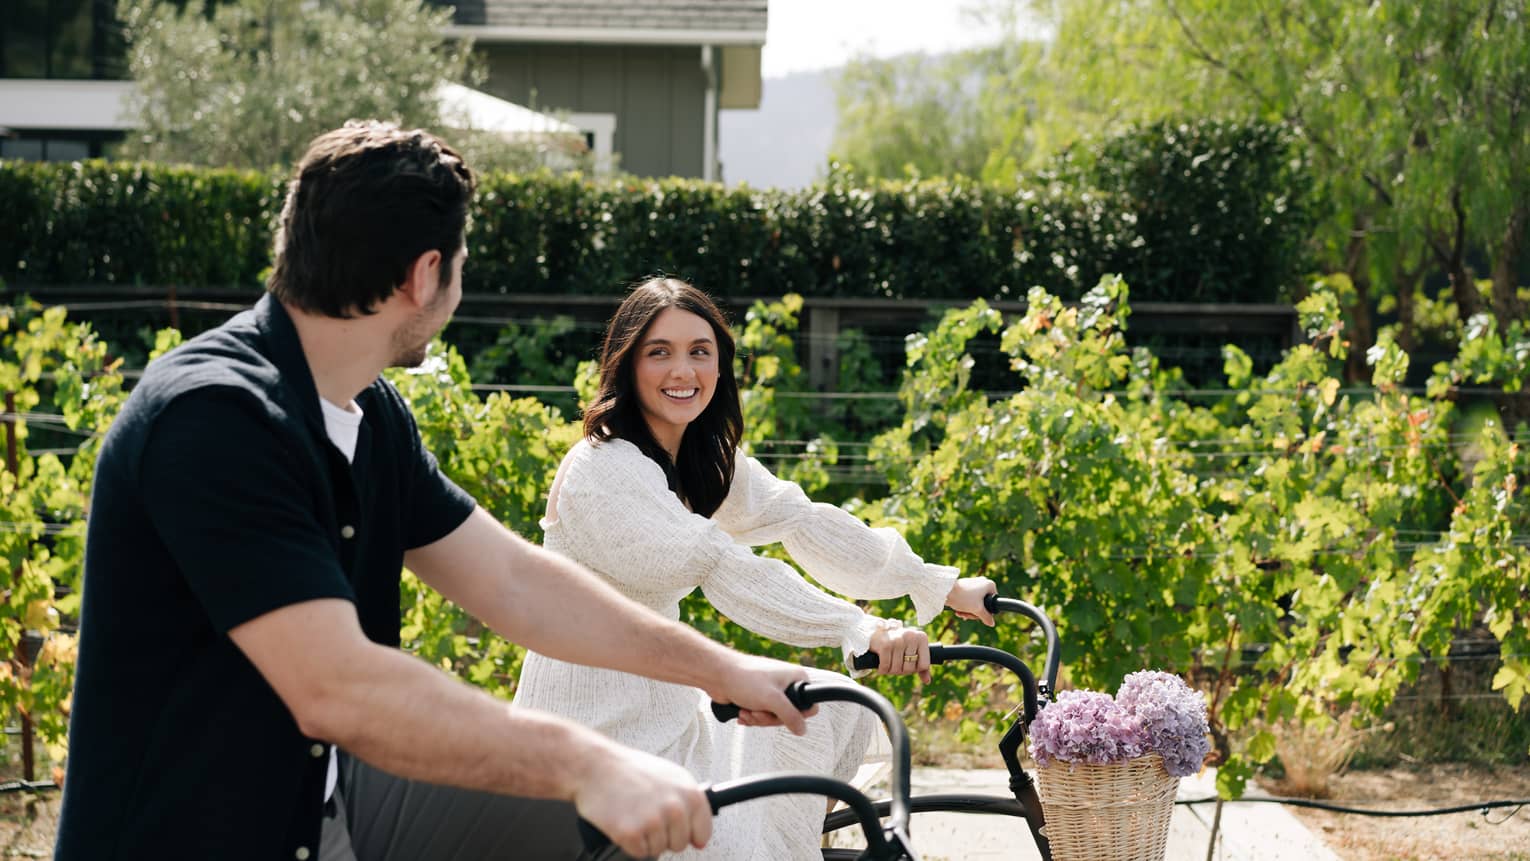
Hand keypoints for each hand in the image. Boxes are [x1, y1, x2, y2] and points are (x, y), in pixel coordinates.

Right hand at [574, 742, 711, 856]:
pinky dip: (630, 843)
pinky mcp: (631, 833)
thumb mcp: (670, 776)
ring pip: (659, 850)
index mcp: (689, 792)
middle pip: (680, 844)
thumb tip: (700, 836)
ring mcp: (653, 820)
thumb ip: (687, 803)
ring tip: (634, 814)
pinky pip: (639, 853)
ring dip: (645, 838)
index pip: (703, 830)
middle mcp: (674, 807)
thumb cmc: (629, 769)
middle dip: (664, 835)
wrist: (595, 765)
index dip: (690, 834)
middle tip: (647, 816)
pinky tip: (624, 822)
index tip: (679, 830)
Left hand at [707, 653, 813, 734]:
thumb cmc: (744, 678)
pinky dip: (751, 717)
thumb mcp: (772, 700)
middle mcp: (785, 684)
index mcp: (795, 678)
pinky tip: (741, 712)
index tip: (780, 713)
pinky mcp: (758, 698)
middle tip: (758, 712)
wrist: (717, 675)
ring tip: (746, 710)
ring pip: (773, 718)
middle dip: (769, 719)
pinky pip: (761, 716)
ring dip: (758, 719)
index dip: (796, 715)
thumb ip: (790, 716)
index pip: (809, 705)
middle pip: (788, 716)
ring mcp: (771, 692)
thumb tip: (802, 730)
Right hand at [868, 620, 931, 682]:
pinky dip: (882, 670)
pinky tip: (881, 666)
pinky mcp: (885, 644)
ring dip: (891, 671)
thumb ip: (922, 666)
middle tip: (896, 664)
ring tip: (889, 664)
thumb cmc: (899, 645)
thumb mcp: (912, 651)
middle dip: (901, 671)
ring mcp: (898, 640)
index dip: (915, 669)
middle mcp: (911, 636)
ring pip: (897, 669)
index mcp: (921, 638)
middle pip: (909, 669)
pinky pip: (885, 666)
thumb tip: (927, 681)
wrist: (878, 634)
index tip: (908, 663)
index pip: (924, 665)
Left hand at [945, 577, 996, 625]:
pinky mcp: (966, 587)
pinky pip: (969, 599)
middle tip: (966, 616)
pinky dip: (964, 606)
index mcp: (990, 585)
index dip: (985, 613)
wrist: (945, 591)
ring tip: (960, 613)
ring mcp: (974, 584)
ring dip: (968, 611)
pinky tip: (958, 611)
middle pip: (983, 604)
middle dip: (973, 613)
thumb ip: (986, 617)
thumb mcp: (977, 610)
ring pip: (975, 603)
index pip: (992, 603)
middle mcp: (983, 582)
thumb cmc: (963, 597)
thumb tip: (992, 623)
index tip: (976, 616)